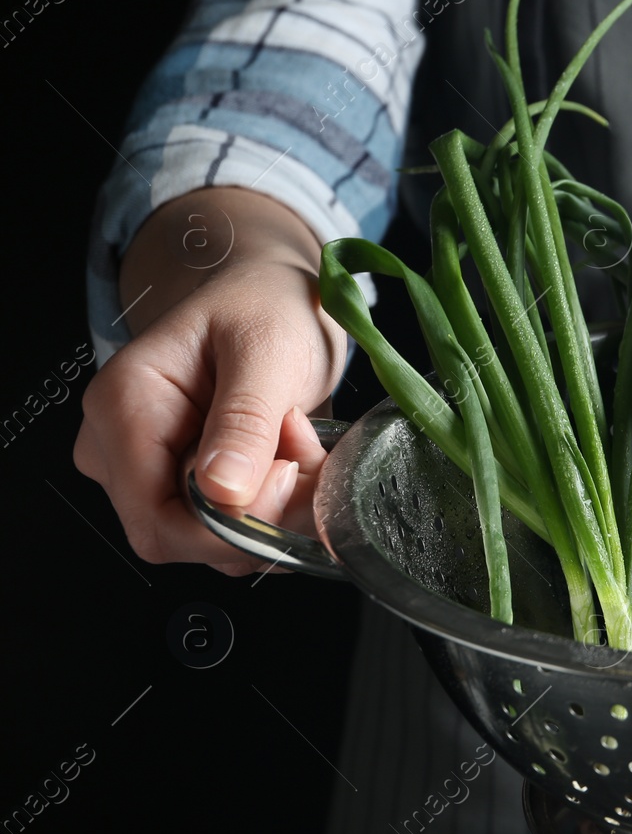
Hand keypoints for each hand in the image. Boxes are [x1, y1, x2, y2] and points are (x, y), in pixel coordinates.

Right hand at [74, 188, 345, 573]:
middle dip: (263, 515)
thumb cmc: (264, 306)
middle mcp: (120, 446)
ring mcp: (149, 469)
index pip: (156, 520)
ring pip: (214, 538)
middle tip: (308, 454)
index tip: (289, 479)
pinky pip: (233, 524)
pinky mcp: (186, 482)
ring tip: (302, 439)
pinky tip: (295, 453)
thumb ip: (245, 419)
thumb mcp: (266, 350)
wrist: (275, 295)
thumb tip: (222, 491)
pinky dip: (280, 503)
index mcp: (123, 406)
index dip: (227, 525)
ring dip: (280, 508)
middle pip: (183, 537)